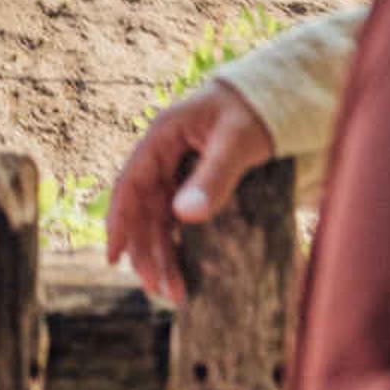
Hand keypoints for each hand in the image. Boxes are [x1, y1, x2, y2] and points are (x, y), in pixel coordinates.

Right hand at [104, 82, 275, 306]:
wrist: (276, 97)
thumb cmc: (254, 110)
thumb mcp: (236, 141)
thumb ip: (213, 176)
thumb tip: (183, 217)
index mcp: (163, 136)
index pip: (130, 183)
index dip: (119, 222)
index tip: (113, 258)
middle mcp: (164, 155)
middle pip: (144, 209)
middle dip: (146, 251)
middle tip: (157, 289)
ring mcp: (179, 169)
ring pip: (162, 218)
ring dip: (163, 253)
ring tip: (174, 292)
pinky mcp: (197, 182)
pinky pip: (180, 218)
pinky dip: (181, 244)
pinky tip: (186, 269)